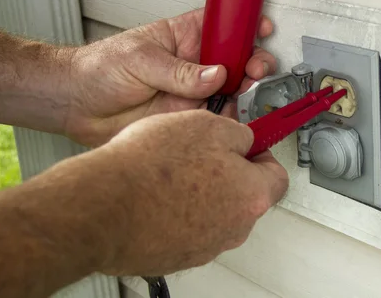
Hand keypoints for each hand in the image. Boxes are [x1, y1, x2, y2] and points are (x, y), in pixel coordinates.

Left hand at [66, 9, 275, 146]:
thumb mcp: (140, 59)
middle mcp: (191, 63)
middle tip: (254, 68)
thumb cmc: (99, 69)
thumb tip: (213, 73)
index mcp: (181, 37)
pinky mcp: (186, 116)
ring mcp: (190, 90)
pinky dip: (229, 117)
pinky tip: (232, 114)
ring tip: (245, 90)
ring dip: (243, 89)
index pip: (220, 25)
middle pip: (233, 58)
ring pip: (229, 88)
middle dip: (251, 60)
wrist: (76, 105)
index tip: (260, 27)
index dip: (242, 24)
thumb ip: (178, 70)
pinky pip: (216, 115)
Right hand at [94, 110, 288, 275]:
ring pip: (215, 212)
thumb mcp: (207, 125)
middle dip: (229, 173)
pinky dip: (178, 212)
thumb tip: (242, 140)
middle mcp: (234, 228)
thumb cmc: (151, 167)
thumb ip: (237, 133)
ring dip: (202, 192)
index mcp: (251, 196)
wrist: (103, 206)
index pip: (277, 176)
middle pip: (245, 195)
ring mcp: (205, 246)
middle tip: (202, 153)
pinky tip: (157, 193)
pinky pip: (187, 228)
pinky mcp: (176, 256)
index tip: (249, 146)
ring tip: (172, 171)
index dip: (262, 155)